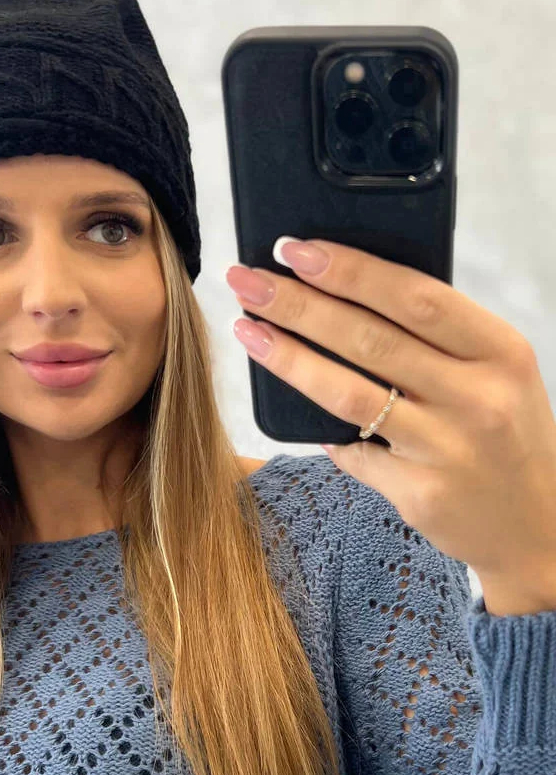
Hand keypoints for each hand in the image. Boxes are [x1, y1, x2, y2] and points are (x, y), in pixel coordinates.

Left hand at [225, 237, 555, 599]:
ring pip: (349, 392)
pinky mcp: (420, 492)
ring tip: (247, 328)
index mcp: (501, 352)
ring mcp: (448, 449)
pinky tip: (288, 409)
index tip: (296, 249)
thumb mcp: (496, 373)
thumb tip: (346, 290)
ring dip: (288, 357)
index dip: (351, 270)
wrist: (536, 525)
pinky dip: (317, 428)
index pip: (415, 297)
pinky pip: (352, 451)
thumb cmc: (506, 433)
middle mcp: (478, 398)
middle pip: (370, 338)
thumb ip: (440, 337)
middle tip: (247, 279)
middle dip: (298, 304)